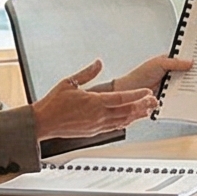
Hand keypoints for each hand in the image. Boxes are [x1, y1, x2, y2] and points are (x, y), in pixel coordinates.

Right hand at [31, 60, 157, 140]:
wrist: (43, 123)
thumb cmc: (53, 104)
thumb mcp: (69, 82)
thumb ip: (87, 73)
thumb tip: (98, 63)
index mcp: (94, 102)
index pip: (121, 98)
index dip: (136, 95)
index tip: (147, 92)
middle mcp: (98, 115)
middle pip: (126, 111)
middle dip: (141, 106)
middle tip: (153, 102)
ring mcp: (97, 125)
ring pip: (122, 121)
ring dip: (135, 116)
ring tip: (146, 112)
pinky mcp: (93, 132)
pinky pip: (113, 127)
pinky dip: (124, 123)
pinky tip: (128, 121)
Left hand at [105, 53, 194, 97]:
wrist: (129, 93)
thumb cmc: (140, 75)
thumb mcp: (159, 63)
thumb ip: (175, 63)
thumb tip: (191, 62)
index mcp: (169, 62)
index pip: (185, 59)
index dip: (195, 59)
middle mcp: (172, 74)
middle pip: (189, 73)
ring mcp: (172, 86)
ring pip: (187, 85)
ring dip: (194, 86)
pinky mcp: (170, 97)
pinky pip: (181, 96)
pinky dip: (187, 96)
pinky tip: (194, 96)